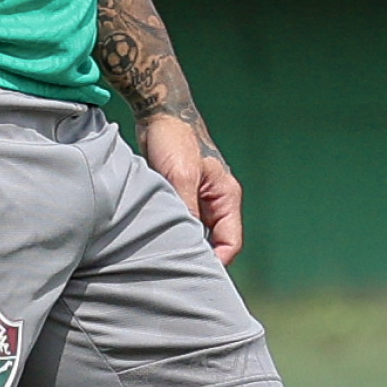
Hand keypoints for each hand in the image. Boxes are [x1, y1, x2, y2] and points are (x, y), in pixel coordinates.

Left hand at [139, 114, 243, 264]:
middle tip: (176, 273)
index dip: (217, 262)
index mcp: (226, 196)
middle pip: (215, 242)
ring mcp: (199, 199)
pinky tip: (155, 241)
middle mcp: (216, 201)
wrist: (157, 112)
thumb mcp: (180, 175)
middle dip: (199, 257)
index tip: (194, 273)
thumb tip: (187, 243)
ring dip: (184, 244)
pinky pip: (181, 222)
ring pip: (197, 233)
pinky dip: (172, 231)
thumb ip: (187, 208)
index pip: (231, 242)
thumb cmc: (174, 139)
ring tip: (165, 259)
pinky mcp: (181, 195)